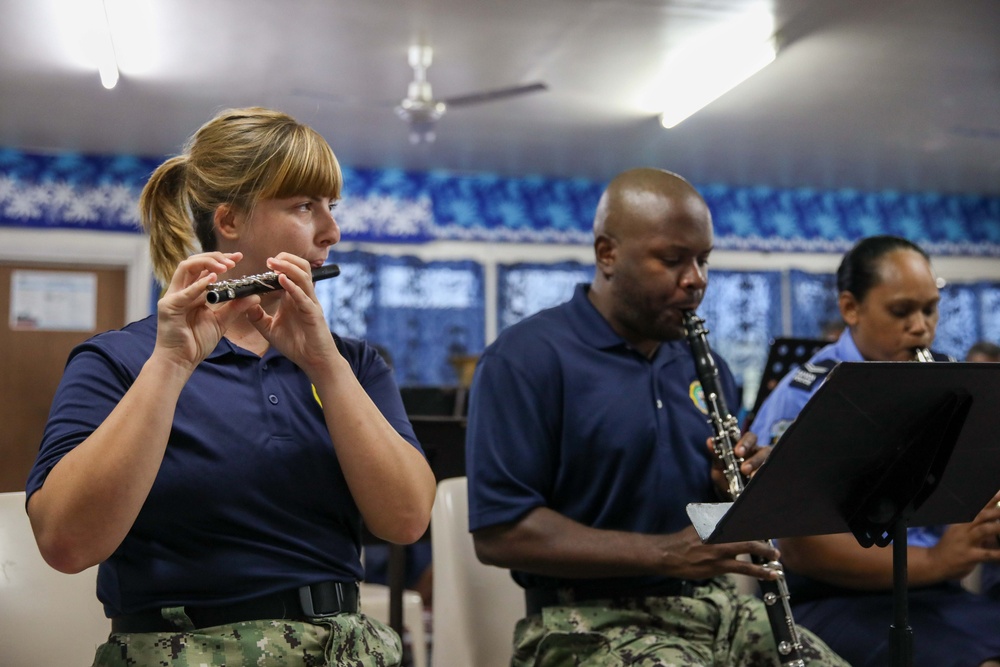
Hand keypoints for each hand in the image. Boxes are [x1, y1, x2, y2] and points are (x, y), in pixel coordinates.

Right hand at [154, 252, 258, 370]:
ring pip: (185, 268)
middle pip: (194, 262)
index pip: (205, 268)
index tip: (239, 258)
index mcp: (193, 292)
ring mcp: (173, 296)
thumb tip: (255, 296)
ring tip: (225, 268)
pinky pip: (183, 292)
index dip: (221, 259)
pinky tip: (212, 280)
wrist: (182, 361)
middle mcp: (181, 290)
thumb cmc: (197, 342)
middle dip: (215, 257)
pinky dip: (198, 285)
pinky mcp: (168, 307)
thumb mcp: (221, 321)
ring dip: (206, 264)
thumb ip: (235, 307)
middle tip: (233, 261)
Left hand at [244, 253, 339, 372]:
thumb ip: (258, 317)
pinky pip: (304, 297)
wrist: (313, 361)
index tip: (265, 263)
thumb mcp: (270, 329)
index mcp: (294, 298)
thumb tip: (245, 303)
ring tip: (274, 264)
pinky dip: (293, 287)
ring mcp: (310, 304)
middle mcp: (304, 297)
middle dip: (286, 260)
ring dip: (289, 268)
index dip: (280, 265)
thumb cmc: (296, 345)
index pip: (291, 273)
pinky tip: (282, 280)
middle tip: (270, 260)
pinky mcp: (313, 314)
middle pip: (301, 268)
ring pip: (304, 277)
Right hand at [656, 525, 780, 580]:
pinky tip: (769, 574)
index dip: (757, 519)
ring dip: (765, 552)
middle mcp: (719, 532)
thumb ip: (716, 523)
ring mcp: (720, 549)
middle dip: (764, 534)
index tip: (770, 520)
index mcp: (716, 522)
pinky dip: (758, 571)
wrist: (669, 554)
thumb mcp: (700, 525)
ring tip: (776, 558)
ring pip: (748, 548)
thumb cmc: (684, 540)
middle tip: (774, 540)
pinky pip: (743, 568)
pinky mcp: (719, 565)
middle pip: (748, 530)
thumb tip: (731, 518)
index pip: (741, 517)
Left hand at [705, 431, 768, 494]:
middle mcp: (757, 454)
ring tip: (751, 477)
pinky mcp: (767, 475)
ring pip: (768, 462)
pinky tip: (755, 481)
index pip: (750, 437)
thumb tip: (710, 441)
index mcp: (746, 447)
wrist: (728, 496)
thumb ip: (716, 455)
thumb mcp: (719, 467)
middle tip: (744, 469)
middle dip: (754, 459)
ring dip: (759, 469)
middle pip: (764, 449)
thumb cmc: (725, 477)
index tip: (737, 452)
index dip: (746, 443)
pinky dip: (762, 476)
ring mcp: (764, 464)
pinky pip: (769, 473)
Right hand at [929, 491, 999, 579]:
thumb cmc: (949, 549)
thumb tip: (995, 529)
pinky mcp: (969, 556)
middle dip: (996, 510)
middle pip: (981, 516)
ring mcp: (966, 542)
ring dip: (997, 527)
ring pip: (983, 530)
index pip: (977, 509)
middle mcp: (963, 529)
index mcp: (962, 523)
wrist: (933, 563)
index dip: (989, 501)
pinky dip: (998, 554)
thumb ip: (979, 532)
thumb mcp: (962, 536)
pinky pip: (987, 554)